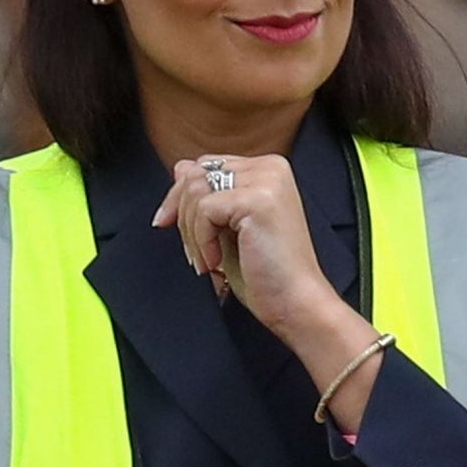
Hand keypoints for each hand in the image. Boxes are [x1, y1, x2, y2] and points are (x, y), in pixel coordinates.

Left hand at [154, 154, 344, 346]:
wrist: (295, 301)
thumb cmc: (267, 271)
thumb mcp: (229, 225)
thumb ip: (208, 193)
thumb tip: (180, 168)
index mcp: (268, 170)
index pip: (204, 165)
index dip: (181, 197)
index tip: (171, 224)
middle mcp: (271, 168)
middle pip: (195, 175)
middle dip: (183, 217)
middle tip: (196, 250)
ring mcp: (267, 181)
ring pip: (195, 190)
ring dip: (191, 233)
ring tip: (209, 259)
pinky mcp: (258, 200)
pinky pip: (204, 210)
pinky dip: (201, 241)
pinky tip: (217, 261)